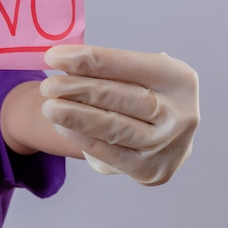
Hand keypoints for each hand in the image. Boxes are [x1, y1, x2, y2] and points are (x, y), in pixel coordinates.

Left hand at [40, 45, 199, 185]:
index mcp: (178, 78)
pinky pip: (111, 154)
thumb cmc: (143, 94)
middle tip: (47, 86)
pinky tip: (62, 126)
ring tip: (49, 107)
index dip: (88, 60)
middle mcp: (180, 113)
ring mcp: (168, 145)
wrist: (164, 135)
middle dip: (79, 90)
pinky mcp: (152, 171)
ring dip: (76, 116)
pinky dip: (83, 139)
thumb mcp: (138, 75)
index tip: (54, 56)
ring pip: (115, 128)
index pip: (127, 65)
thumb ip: (108, 70)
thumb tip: (65, 64)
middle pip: (120, 97)